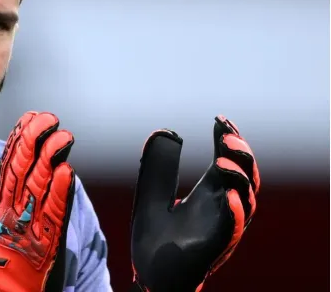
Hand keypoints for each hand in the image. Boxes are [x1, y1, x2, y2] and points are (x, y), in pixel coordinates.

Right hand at [0, 112, 75, 291]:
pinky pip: (54, 213)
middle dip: (33, 141)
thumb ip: (7, 190)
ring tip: (62, 136)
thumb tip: (7, 158)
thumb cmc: (15, 256)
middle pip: (21, 171)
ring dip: (50, 158)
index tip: (30, 118)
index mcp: (2, 204)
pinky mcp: (46, 240)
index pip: (9, 165)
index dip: (19, 139)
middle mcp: (12, 211)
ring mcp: (29, 225)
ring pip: (38, 186)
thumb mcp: (4, 218)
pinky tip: (67, 171)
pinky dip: (59, 191)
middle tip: (47, 118)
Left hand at [130, 115, 260, 291]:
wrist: (149, 278)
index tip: (220, 119)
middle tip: (226, 136)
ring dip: (238, 178)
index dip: (229, 139)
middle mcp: (220, 208)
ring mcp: (220, 227)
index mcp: (208, 193)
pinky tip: (226, 195)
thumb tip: (162, 133)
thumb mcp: (151, 196)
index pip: (228, 160)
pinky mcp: (213, 247)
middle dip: (241, 154)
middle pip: (245, 177)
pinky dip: (233, 212)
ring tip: (222, 160)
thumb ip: (157, 168)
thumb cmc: (156, 240)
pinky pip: (231, 229)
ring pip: (245, 200)